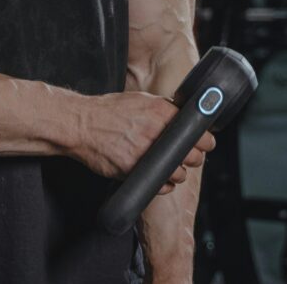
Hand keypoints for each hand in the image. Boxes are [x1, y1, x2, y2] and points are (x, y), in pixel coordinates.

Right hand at [69, 92, 215, 193]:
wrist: (81, 124)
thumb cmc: (108, 111)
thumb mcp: (140, 100)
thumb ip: (163, 109)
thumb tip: (183, 116)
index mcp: (162, 112)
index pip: (199, 132)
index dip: (205, 141)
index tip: (204, 144)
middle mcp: (157, 132)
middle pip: (194, 155)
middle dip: (194, 158)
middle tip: (187, 157)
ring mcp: (146, 153)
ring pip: (179, 174)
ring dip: (178, 173)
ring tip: (170, 168)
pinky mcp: (134, 170)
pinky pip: (161, 185)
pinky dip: (164, 185)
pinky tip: (160, 178)